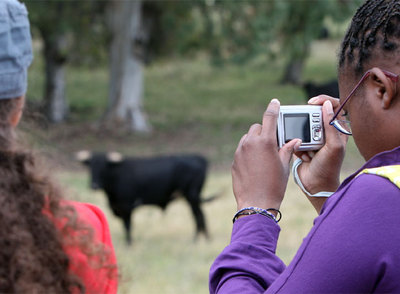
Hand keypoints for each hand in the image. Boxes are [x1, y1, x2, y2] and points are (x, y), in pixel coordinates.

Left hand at [232, 99, 300, 210]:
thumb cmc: (274, 185)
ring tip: (264, 155)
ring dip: (255, 141)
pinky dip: (248, 152)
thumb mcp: (284, 166)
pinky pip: (242, 150)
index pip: (269, 117)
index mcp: (266, 142)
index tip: (275, 102)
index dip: (273, 107)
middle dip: (265, 131)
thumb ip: (288, 149)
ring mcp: (240, 152)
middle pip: (257, 128)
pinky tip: (255, 164)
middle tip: (273, 142)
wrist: (256, 203)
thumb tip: (295, 140)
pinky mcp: (234, 161)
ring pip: (247, 138)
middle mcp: (250, 143)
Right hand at [294, 95, 347, 212]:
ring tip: (308, 151)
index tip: (312, 103)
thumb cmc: (329, 167)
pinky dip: (297, 146)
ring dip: (303, 139)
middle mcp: (326, 132)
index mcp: (338, 130)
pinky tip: (305, 157)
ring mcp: (314, 139)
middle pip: (314, 115)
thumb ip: (331, 125)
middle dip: (309, 124)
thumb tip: (326, 105)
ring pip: (303, 127)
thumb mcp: (334, 146)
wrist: (316, 185)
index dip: (324, 101)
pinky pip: (295, 138)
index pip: (334, 106)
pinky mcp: (302, 146)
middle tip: (307, 133)